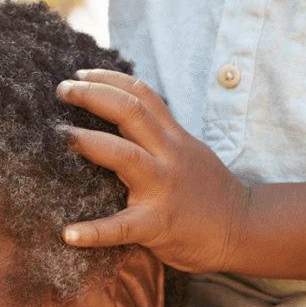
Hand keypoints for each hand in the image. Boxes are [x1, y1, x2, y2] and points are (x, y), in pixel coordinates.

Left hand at [56, 69, 250, 274]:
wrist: (245, 230)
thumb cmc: (209, 193)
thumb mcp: (189, 153)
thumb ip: (160, 136)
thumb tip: (121, 117)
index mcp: (174, 138)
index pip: (142, 95)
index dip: (109, 78)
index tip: (80, 72)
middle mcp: (169, 156)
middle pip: (131, 112)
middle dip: (93, 95)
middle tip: (62, 89)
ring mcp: (163, 188)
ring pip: (125, 155)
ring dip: (89, 142)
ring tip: (60, 135)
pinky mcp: (158, 224)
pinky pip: (122, 226)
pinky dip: (94, 231)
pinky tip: (68, 234)